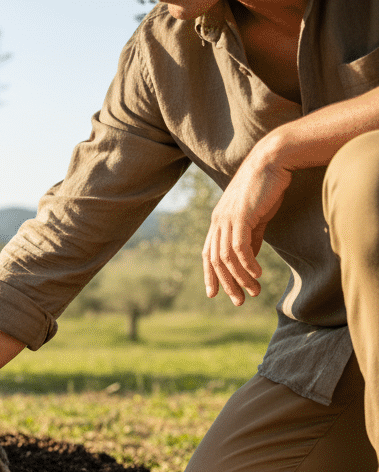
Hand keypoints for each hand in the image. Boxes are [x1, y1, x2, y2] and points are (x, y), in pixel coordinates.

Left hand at [202, 153, 290, 305]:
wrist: (272, 161)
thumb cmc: (266, 188)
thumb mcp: (256, 217)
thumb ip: (250, 238)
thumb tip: (248, 259)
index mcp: (218, 221)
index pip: (208, 254)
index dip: (210, 275)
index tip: (214, 294)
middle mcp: (218, 221)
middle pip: (215, 261)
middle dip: (226, 283)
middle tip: (239, 301)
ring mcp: (227, 219)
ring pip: (227, 258)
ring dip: (240, 278)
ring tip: (254, 292)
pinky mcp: (241, 216)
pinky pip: (239, 247)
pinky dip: (247, 264)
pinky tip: (257, 274)